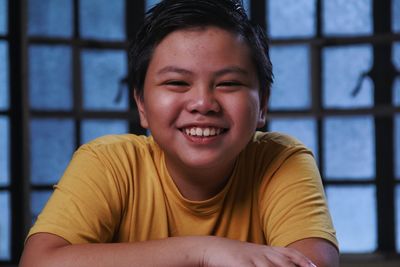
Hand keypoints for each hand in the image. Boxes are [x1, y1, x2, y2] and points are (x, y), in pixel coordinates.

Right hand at [200, 237, 315, 266]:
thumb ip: (268, 261)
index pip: (291, 254)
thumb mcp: (254, 257)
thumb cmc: (234, 256)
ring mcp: (253, 259)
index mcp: (267, 250)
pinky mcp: (242, 264)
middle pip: (286, 263)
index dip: (304, 261)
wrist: (211, 248)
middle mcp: (263, 253)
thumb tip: (280, 264)